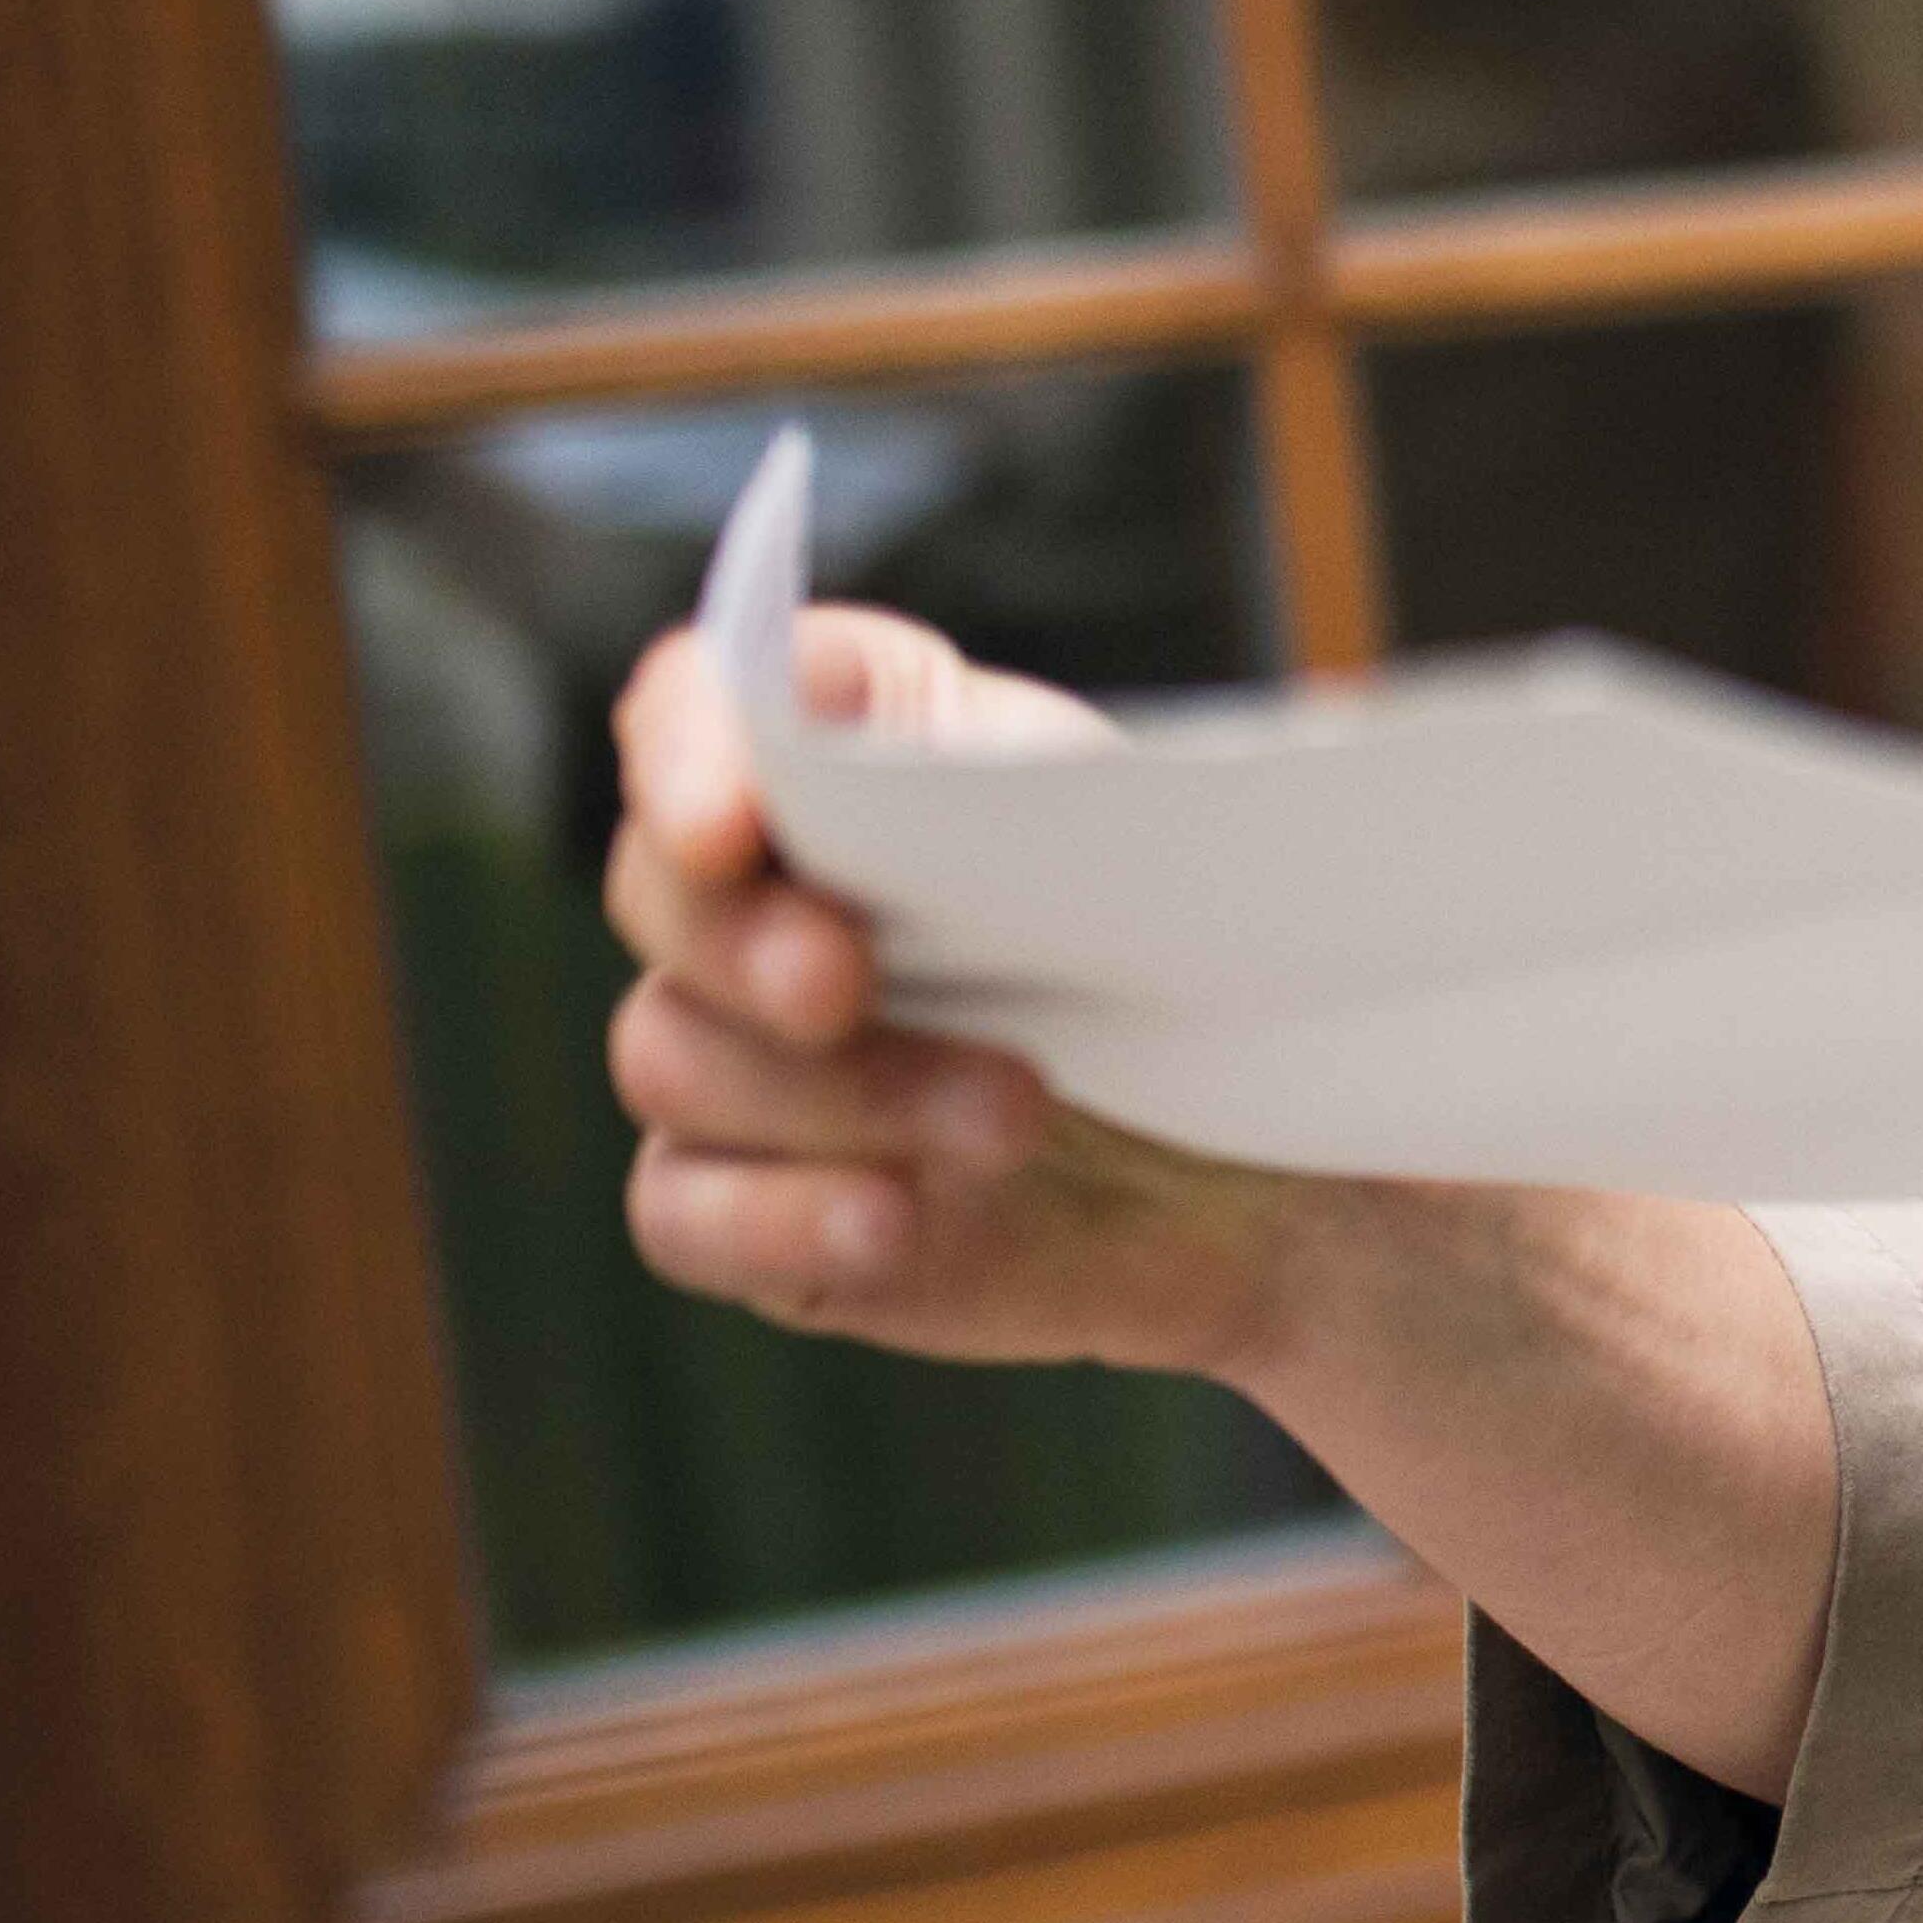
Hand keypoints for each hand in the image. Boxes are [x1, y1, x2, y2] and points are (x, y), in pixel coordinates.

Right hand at [598, 607, 1308, 1377]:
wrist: (1261, 1160)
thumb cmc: (1210, 959)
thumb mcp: (1168, 840)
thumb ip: (1058, 785)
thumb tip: (1050, 760)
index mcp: (858, 746)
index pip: (699, 699)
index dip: (689, 747)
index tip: (730, 824)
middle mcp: (762, 891)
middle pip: (660, 888)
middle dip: (747, 938)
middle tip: (842, 984)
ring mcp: (733, 1052)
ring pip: (678, 1056)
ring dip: (846, 1090)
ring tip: (1019, 1119)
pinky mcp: (739, 1200)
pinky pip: (683, 1211)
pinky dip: (781, 1217)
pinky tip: (894, 1223)